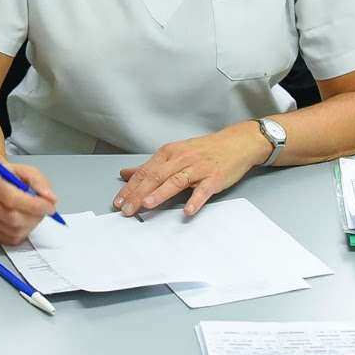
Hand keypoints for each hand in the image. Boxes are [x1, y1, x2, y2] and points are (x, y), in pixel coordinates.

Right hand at [0, 161, 58, 244]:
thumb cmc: (11, 178)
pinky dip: (23, 231)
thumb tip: (49, 198)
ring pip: (14, 229)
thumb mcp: (28, 172)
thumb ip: (39, 182)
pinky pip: (11, 238)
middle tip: (46, 209)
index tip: (48, 204)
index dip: (33, 204)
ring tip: (31, 211)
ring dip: (30, 223)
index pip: (11, 198)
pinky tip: (22, 219)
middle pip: (12, 216)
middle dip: (34, 215)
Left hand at [112, 125, 265, 217]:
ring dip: (161, 193)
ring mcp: (198, 168)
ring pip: (176, 181)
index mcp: (169, 153)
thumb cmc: (203, 151)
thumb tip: (126, 174)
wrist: (236, 143)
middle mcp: (181, 159)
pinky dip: (195, 200)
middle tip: (127, 209)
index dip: (130, 187)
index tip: (118, 201)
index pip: (145, 171)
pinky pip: (203, 190)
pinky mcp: (214, 178)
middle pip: (156, 177)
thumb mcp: (174, 154)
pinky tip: (187, 210)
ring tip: (147, 204)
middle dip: (139, 194)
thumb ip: (150, 166)